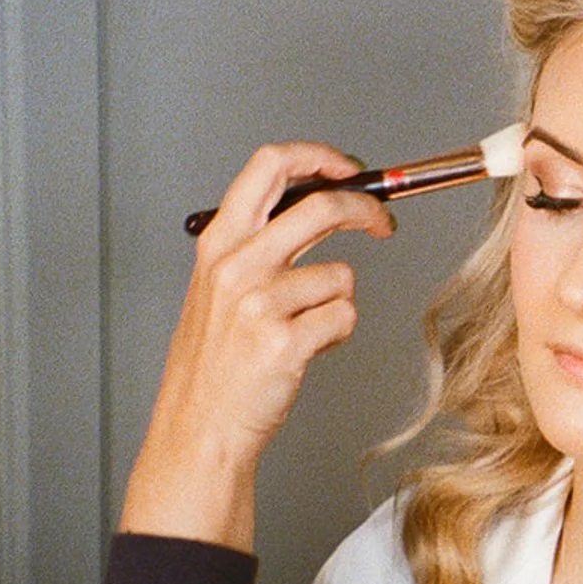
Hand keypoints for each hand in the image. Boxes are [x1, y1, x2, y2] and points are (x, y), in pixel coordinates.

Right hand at [118, 142, 394, 551]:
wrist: (200, 427)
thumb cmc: (216, 361)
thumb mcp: (221, 286)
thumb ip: (264, 242)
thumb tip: (325, 199)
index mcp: (219, 242)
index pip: (269, 166)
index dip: (317, 156)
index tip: (348, 167)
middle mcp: (236, 265)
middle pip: (321, 205)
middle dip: (366, 210)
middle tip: (382, 224)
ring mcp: (259, 304)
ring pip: (342, 275)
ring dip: (338, 301)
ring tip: (306, 329)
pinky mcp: (284, 342)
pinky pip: (345, 317)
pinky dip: (338, 333)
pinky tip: (307, 350)